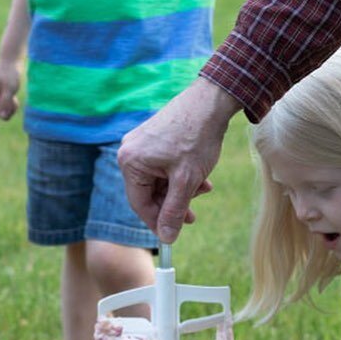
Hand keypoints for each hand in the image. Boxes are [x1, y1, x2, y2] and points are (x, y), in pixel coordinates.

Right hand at [0, 64, 20, 119]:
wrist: (10, 63)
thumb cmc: (10, 75)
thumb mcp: (10, 89)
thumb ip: (6, 102)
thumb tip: (3, 116)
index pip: (3, 115)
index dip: (11, 108)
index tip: (13, 97)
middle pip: (4, 116)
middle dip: (12, 107)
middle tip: (14, 95)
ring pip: (7, 112)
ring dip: (13, 105)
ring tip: (13, 93)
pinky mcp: (0, 99)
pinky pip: (8, 108)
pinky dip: (13, 103)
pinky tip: (12, 94)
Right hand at [117, 77, 240, 243]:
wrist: (210, 101)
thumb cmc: (196, 138)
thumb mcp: (186, 181)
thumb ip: (174, 211)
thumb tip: (166, 238)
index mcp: (130, 162)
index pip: (139, 204)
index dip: (157, 221)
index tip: (173, 233)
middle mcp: (130, 151)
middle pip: (148, 192)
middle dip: (173, 202)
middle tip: (193, 214)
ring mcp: (141, 143)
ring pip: (158, 180)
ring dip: (180, 189)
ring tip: (203, 187)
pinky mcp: (153, 137)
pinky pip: (162, 166)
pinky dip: (179, 174)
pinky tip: (200, 176)